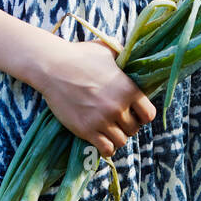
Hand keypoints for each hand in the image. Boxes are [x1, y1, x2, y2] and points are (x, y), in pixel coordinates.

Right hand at [34, 38, 155, 157]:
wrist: (52, 66)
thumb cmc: (80, 55)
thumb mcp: (108, 50)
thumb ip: (124, 57)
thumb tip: (132, 58)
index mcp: (128, 89)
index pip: (149, 115)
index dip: (143, 114)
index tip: (134, 112)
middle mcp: (118, 107)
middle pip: (134, 129)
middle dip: (128, 125)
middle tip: (117, 119)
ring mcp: (102, 120)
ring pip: (121, 141)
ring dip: (117, 136)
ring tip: (109, 129)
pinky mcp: (86, 130)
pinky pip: (106, 149)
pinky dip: (106, 147)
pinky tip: (101, 139)